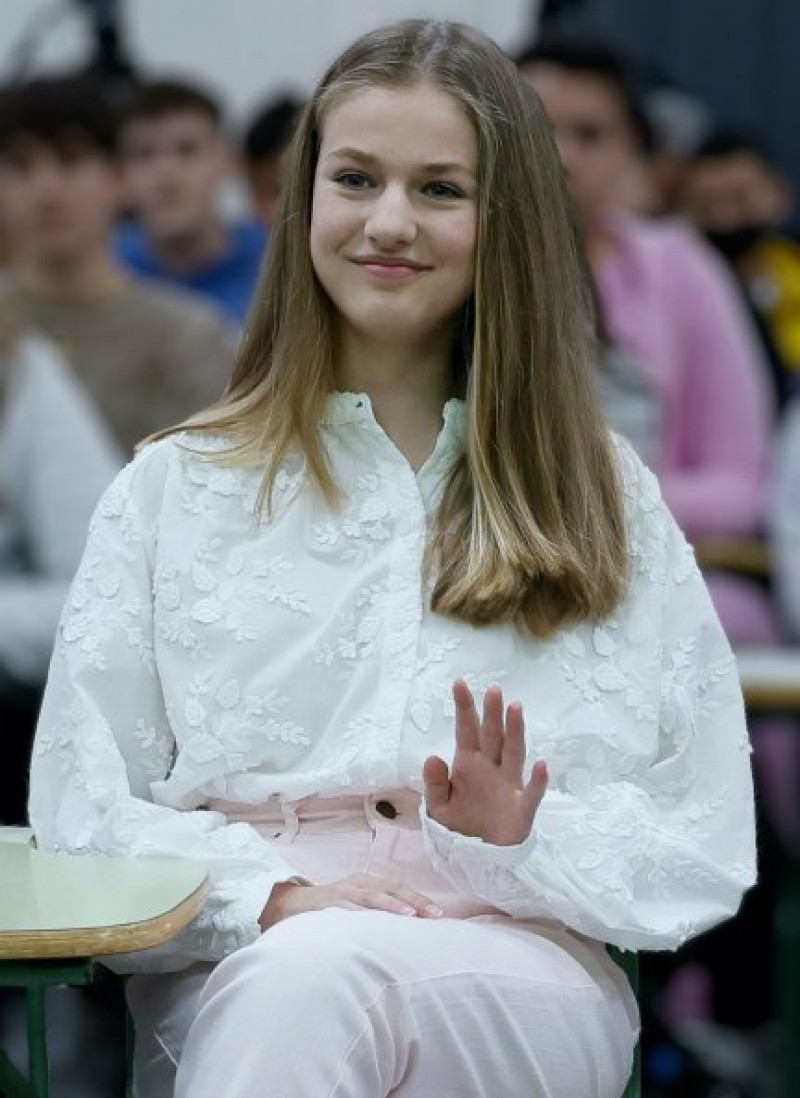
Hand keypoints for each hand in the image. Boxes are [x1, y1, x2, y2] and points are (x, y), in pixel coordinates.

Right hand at [259, 873, 442, 930]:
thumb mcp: (357, 907)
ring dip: (389, 905)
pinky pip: (343, 909)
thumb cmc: (331, 910)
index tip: (439, 914)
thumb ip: (379, 916)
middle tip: (433, 914)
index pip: (398, 888)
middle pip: (389, 889)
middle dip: (412, 901)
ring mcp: (340, 893)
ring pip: (369, 897)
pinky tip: (369, 925)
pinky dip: (357, 915)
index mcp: (367, 884)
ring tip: (408, 914)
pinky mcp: (324, 905)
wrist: (288, 905)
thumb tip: (411, 930)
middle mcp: (357, 885)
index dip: (418, 899)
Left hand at [423, 680, 547, 845]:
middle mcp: (490, 768)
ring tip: (516, 709)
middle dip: (492, 713)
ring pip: (513, 753)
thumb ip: (434, 783)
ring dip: (515, 732)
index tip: (459, 683)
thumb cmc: (459, 826)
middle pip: (492, 735)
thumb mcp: (438, 807)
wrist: (478, 858)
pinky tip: (541, 765)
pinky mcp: (522, 808)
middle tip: (493, 689)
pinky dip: (537, 780)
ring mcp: (508, 785)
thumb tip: (432, 757)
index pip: (466, 731)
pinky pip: (532, 792)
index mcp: (468, 764)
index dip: (464, 708)